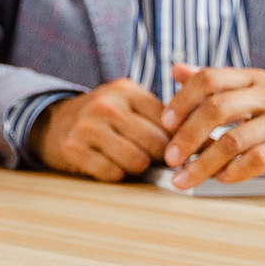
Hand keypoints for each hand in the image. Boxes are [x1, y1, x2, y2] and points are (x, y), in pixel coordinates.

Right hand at [31, 79, 170, 181]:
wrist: (52, 123)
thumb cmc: (104, 119)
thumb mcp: (130, 106)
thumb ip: (165, 119)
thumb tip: (212, 144)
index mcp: (126, 90)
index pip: (170, 121)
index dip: (178, 141)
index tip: (176, 150)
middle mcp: (106, 105)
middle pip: (156, 144)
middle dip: (159, 157)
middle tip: (151, 158)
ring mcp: (87, 126)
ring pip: (136, 161)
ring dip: (137, 168)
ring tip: (130, 161)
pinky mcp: (73, 148)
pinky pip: (112, 173)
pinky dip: (115, 175)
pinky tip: (108, 164)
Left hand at [161, 64, 264, 189]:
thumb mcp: (254, 94)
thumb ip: (216, 84)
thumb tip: (176, 70)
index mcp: (255, 78)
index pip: (209, 78)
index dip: (181, 99)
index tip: (164, 123)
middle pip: (217, 109)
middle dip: (187, 136)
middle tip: (170, 158)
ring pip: (234, 140)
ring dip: (204, 163)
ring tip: (186, 178)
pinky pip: (259, 159)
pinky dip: (235, 172)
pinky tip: (222, 179)